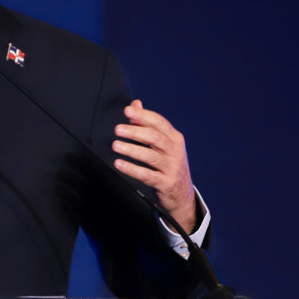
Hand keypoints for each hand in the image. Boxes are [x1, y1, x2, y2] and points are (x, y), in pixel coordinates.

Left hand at [111, 99, 196, 233]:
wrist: (182, 194)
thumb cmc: (169, 164)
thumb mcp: (163, 144)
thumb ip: (148, 124)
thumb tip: (135, 104)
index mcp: (175, 138)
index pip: (159, 123)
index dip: (143, 115)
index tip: (127, 110)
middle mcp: (176, 151)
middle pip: (155, 138)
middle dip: (135, 132)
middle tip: (118, 129)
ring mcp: (172, 168)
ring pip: (151, 156)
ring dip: (131, 150)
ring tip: (116, 145)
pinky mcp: (166, 183)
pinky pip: (146, 175)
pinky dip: (132, 169)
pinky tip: (119, 164)